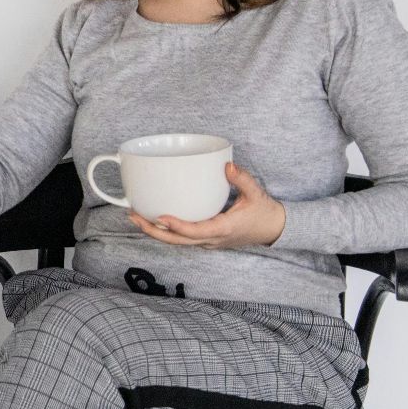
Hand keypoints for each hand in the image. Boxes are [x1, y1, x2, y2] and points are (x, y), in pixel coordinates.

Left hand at [129, 162, 286, 249]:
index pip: (196, 232)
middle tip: (133, 216)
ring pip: (178, 242)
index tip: (160, 217)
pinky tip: (153, 220)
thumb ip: (242, 179)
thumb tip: (227, 165)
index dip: (177, 227)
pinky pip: (183, 239)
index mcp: (224, 229)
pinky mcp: (206, 240)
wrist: (274, 230)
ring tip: (136, 217)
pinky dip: (166, 232)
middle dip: (154, 231)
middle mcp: (212, 240)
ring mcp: (208, 242)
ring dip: (156, 232)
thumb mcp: (256, 193)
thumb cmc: (265, 212)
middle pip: (178, 241)